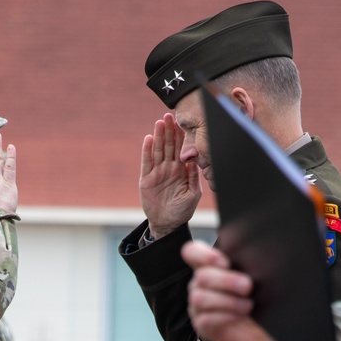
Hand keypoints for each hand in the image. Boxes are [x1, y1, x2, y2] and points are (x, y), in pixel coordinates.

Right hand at [139, 114, 200, 238]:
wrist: (167, 224)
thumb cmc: (182, 210)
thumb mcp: (193, 194)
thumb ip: (194, 178)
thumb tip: (194, 162)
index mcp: (180, 170)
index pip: (181, 149)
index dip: (180, 136)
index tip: (182, 122)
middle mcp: (168, 168)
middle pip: (168, 146)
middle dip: (169, 131)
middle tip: (169, 115)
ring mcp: (157, 172)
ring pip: (157, 150)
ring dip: (158, 136)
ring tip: (159, 122)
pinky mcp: (146, 179)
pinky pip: (147, 162)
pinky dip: (147, 151)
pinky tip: (148, 139)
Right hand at [182, 240, 281, 340]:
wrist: (264, 329)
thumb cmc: (258, 300)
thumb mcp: (255, 278)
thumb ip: (246, 266)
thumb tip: (254, 256)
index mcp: (209, 267)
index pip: (193, 252)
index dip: (204, 255)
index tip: (225, 263)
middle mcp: (200, 285)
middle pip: (201, 276)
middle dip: (226, 280)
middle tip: (247, 286)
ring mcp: (198, 306)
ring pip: (201, 298)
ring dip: (228, 301)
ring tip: (248, 305)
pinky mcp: (202, 325)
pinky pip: (206, 319)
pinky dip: (225, 316)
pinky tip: (239, 316)